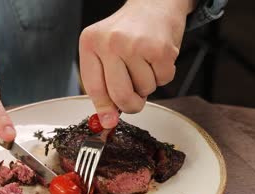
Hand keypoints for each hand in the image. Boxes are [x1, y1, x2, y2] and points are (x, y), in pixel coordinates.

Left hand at [79, 0, 194, 127]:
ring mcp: (135, 45)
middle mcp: (110, 42)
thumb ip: (103, 85)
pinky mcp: (160, 48)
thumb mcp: (105, 51)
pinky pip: (163, 80)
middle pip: (120, 95)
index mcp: (90, 43)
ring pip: (144, 89)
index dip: (103, 109)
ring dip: (148, 84)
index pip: (94, 88)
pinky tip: (157, 58)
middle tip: (135, 100)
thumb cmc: (128, 31)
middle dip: (131, 105)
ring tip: (145, 63)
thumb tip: (107, 121)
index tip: (108, 122)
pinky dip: (163, 75)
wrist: (154, 3)